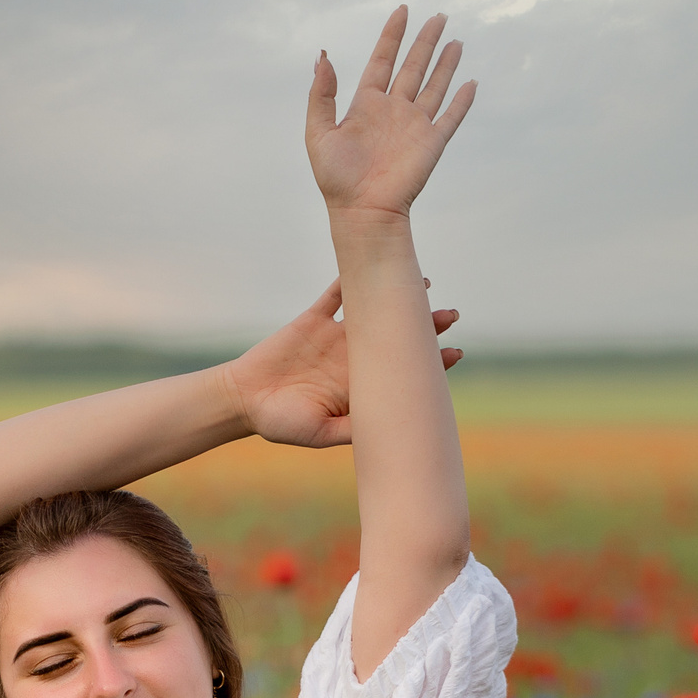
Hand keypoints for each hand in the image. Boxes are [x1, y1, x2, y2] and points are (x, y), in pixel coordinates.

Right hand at [225, 278, 462, 447]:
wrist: (243, 401)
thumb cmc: (279, 423)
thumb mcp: (319, 433)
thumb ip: (350, 430)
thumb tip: (386, 429)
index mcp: (359, 386)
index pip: (401, 371)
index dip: (429, 363)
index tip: (455, 354)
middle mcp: (353, 359)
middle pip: (397, 338)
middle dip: (426, 327)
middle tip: (451, 316)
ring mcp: (334, 337)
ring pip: (375, 312)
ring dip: (398, 298)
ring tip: (425, 284)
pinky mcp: (314, 320)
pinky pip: (336, 295)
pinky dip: (353, 280)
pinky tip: (374, 264)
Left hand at [306, 5, 475, 224]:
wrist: (362, 211)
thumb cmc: (336, 179)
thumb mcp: (318, 133)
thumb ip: (321, 95)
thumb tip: (323, 57)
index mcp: (366, 105)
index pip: (382, 60)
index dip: (392, 36)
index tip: (402, 12)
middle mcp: (393, 110)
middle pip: (413, 66)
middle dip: (425, 41)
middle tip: (439, 17)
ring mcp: (414, 126)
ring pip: (434, 85)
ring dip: (446, 64)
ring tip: (455, 40)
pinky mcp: (431, 143)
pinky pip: (451, 117)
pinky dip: (462, 101)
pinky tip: (471, 83)